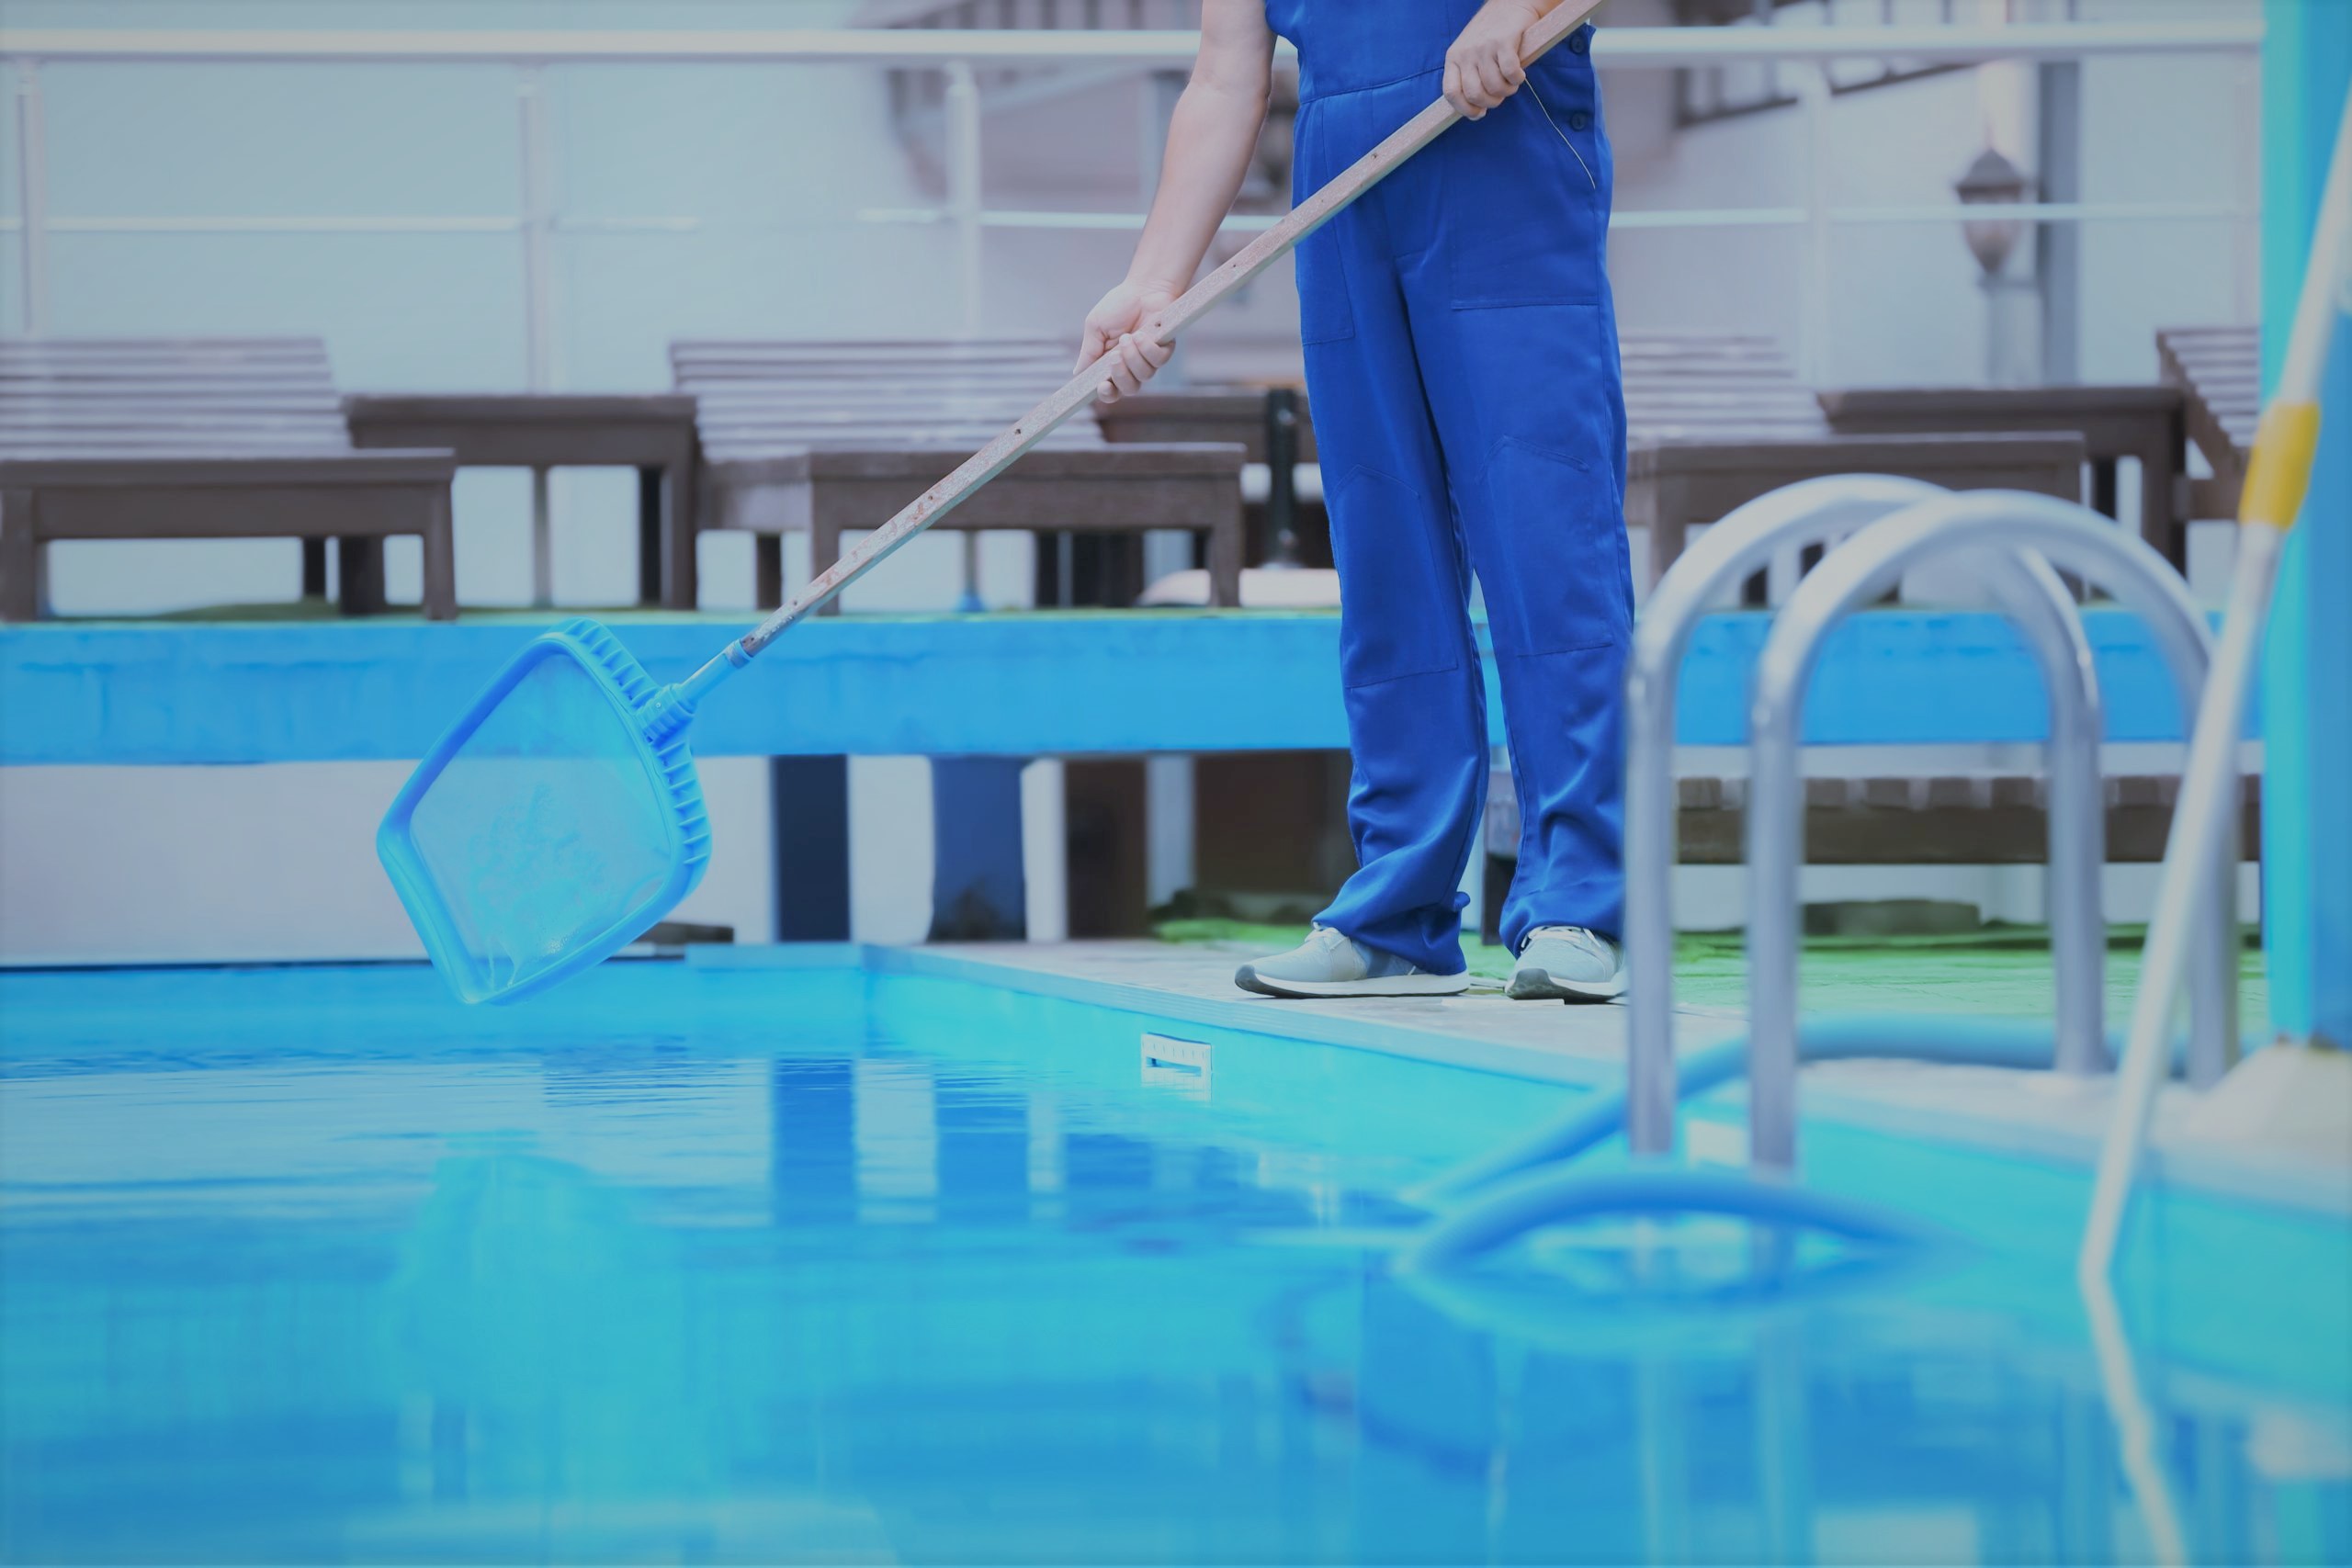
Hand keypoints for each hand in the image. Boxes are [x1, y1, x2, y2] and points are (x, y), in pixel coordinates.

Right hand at [1075, 279, 1176, 402]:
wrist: (1143, 288)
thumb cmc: (1118, 305)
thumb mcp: (1095, 327)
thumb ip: (1088, 352)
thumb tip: (1077, 374)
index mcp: (1110, 364)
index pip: (1110, 390)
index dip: (1107, 394)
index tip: (1102, 386)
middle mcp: (1130, 366)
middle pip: (1128, 389)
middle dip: (1121, 375)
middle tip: (1115, 356)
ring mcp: (1148, 360)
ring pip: (1144, 376)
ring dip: (1133, 357)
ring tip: (1128, 337)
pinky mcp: (1164, 351)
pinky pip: (1158, 361)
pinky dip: (1147, 349)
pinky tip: (1141, 334)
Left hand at [1445, 0, 1542, 119]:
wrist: (1511, 3)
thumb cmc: (1491, 34)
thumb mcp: (1470, 52)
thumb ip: (1469, 77)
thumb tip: (1475, 112)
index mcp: (1453, 58)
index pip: (1450, 92)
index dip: (1464, 109)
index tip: (1479, 113)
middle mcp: (1466, 52)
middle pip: (1474, 94)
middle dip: (1491, 102)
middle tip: (1500, 96)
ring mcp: (1484, 46)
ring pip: (1494, 86)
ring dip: (1507, 91)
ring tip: (1511, 84)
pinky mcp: (1503, 41)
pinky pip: (1510, 73)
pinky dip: (1517, 80)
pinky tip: (1519, 75)